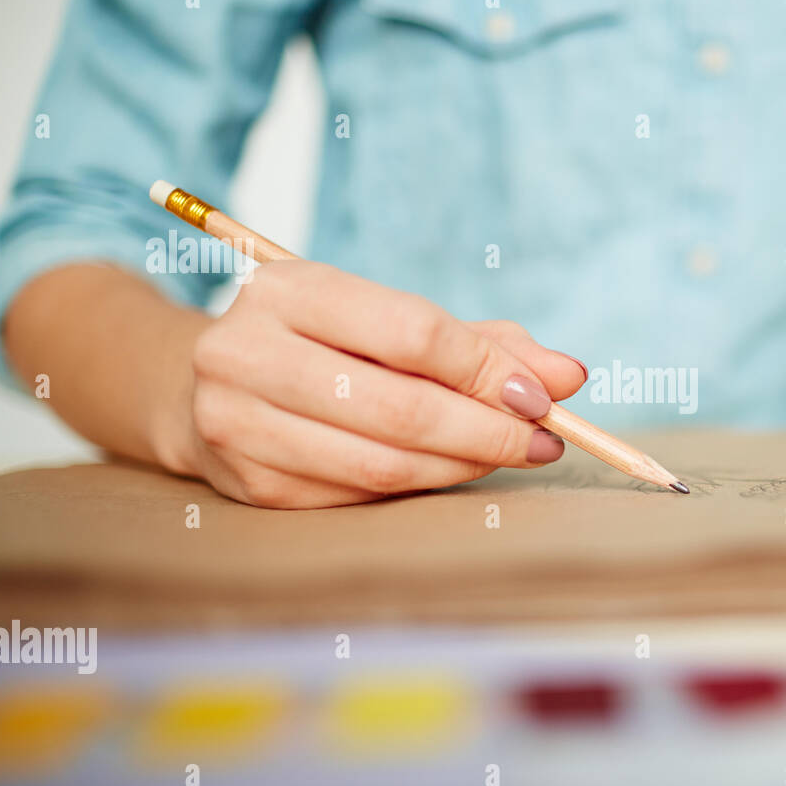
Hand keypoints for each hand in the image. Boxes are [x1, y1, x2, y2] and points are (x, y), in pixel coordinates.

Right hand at [175, 261, 585, 507]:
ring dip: (462, 466)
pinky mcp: (248, 483)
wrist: (213, 384)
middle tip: (542, 442)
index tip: (544, 397)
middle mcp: (246, 351)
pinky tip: (449, 471)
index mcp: (288, 290)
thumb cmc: (330, 345)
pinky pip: (358, 496)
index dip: (486, 369)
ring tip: (507, 457)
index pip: (412, 332)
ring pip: (381, 463)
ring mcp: (236, 422)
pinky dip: (419, 488)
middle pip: (400, 406)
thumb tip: (571, 376)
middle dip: (487, 431)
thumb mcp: (395, 322)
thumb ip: (486, 343)